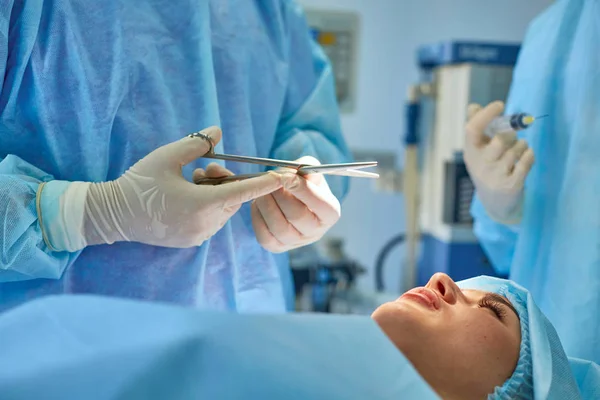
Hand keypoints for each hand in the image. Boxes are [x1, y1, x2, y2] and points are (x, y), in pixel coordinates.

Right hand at [80, 127, 284, 247]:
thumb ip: (196, 143)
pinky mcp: (191, 240)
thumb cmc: (139, 183)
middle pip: (233, 199)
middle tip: (205, 167)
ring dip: (217, 194)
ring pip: (223, 210)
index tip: (287, 176)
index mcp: (202, 204)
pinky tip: (187, 198)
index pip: (243, 191)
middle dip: (226, 181)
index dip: (267, 183)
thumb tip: (218, 131)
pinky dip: (209, 207)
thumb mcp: (167, 156)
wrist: (113, 215)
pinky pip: (212, 221)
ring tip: (192, 181)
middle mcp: (205, 224)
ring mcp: (198, 235)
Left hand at [250, 156, 340, 252]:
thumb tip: (296, 175)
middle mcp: (316, 232)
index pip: (322, 206)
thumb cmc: (301, 181)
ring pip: (280, 228)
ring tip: (261, 189)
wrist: (288, 195)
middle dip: (280, 195)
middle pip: (298, 216)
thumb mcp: (308, 169)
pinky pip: (265, 237)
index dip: (304, 191)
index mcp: (330, 212)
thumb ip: (307, 167)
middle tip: (269, 180)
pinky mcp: (278, 247)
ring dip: (266, 205)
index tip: (286, 176)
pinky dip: (258, 218)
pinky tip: (258, 203)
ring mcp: (297, 242)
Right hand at [464, 101, 534, 223]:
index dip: (486, 114)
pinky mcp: (511, 185)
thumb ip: (477, 129)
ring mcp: (495, 176)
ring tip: (519, 150)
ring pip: (516, 149)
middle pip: (500, 138)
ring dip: (522, 145)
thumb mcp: (478, 152)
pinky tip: (527, 157)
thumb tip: (473, 106)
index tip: (500, 105)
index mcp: (470, 153)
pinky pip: (526, 161)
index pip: (472, 129)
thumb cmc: (488, 171)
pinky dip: (529, 155)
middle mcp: (480, 165)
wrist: (496, 205)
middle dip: (511, 133)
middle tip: (513, 135)